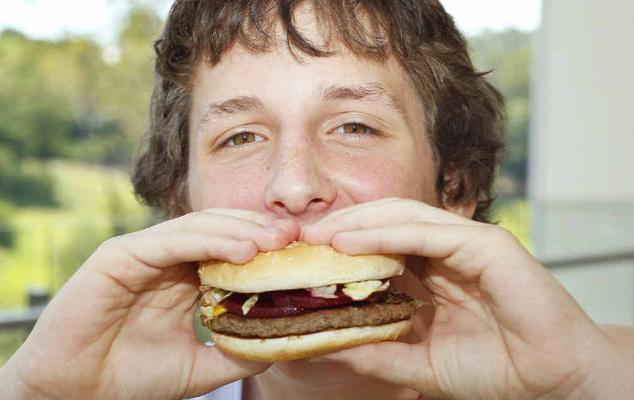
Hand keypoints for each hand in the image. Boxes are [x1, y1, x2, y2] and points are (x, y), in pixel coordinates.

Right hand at [0, 209, 297, 399]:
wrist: (75, 394)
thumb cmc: (132, 378)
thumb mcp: (201, 365)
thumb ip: (238, 350)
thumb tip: (284, 340)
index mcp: (185, 278)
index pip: (232, 247)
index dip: (267, 246)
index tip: (304, 251)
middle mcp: (168, 259)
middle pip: (222, 229)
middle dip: (261, 230)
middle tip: (298, 237)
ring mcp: (144, 252)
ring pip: (200, 228)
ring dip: (241, 230)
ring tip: (276, 241)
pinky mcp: (121, 255)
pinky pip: (171, 240)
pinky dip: (209, 241)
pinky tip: (244, 250)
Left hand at [302, 198, 633, 399]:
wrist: (551, 381)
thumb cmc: (492, 371)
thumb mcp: (417, 364)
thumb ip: (375, 352)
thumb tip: (324, 343)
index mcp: (429, 271)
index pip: (376, 244)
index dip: (337, 245)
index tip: (298, 255)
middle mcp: (443, 250)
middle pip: (382, 221)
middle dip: (339, 226)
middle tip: (298, 237)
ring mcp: (465, 242)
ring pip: (400, 216)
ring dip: (355, 223)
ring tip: (317, 236)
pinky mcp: (485, 244)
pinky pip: (427, 231)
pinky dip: (386, 232)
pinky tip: (350, 242)